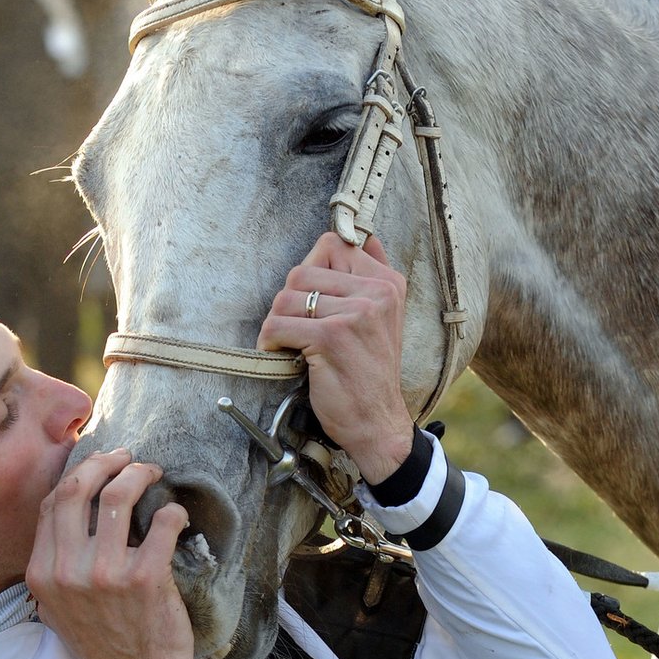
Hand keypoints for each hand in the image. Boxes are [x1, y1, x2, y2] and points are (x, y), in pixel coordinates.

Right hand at [26, 450, 197, 658]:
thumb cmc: (103, 641)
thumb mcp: (59, 606)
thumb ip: (56, 562)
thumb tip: (70, 506)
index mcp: (42, 574)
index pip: (53, 503)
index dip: (78, 474)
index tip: (99, 465)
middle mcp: (67, 571)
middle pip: (79, 488)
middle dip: (106, 462)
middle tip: (128, 459)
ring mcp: (105, 574)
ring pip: (119, 496)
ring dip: (140, 474)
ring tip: (153, 474)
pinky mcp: (145, 578)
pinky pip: (162, 523)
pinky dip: (174, 512)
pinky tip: (177, 515)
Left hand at [257, 232, 414, 484]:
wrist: (378, 423)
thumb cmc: (369, 372)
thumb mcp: (383, 317)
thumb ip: (373, 274)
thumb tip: (365, 236)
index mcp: (387, 282)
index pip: (332, 245)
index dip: (310, 272)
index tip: (311, 302)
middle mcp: (377, 292)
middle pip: (301, 270)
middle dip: (288, 300)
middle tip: (297, 328)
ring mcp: (356, 313)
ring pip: (285, 297)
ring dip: (277, 322)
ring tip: (290, 343)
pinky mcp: (332, 337)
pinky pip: (277, 324)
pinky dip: (270, 341)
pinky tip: (282, 354)